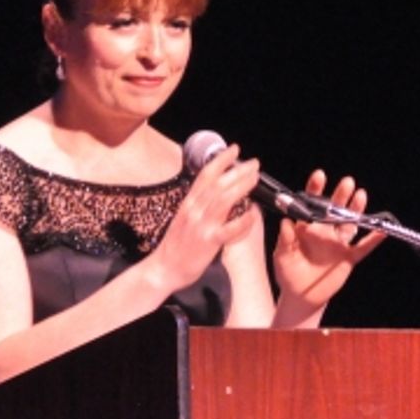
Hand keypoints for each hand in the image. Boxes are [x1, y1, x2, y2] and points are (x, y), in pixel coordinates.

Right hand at [150, 144, 259, 292]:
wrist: (164, 268)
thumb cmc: (175, 246)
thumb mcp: (184, 218)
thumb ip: (198, 205)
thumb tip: (216, 192)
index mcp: (188, 203)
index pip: (205, 175)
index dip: (221, 160)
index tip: (234, 150)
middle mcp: (194, 210)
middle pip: (218, 184)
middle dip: (238, 170)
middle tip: (254, 163)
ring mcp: (202, 225)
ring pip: (224, 199)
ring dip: (242, 186)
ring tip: (255, 179)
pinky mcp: (209, 241)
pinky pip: (229, 228)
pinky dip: (242, 220)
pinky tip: (253, 213)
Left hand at [273, 169, 384, 321]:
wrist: (300, 296)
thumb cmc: (288, 273)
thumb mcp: (282, 256)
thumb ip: (285, 240)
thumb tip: (286, 222)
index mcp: (307, 227)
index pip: (311, 204)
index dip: (315, 189)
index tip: (320, 176)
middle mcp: (324, 231)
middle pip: (334, 209)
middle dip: (340, 196)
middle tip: (347, 182)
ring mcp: (337, 244)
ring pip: (349, 223)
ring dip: (356, 210)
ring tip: (360, 195)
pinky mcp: (347, 258)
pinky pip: (363, 247)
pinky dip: (373, 239)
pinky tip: (382, 230)